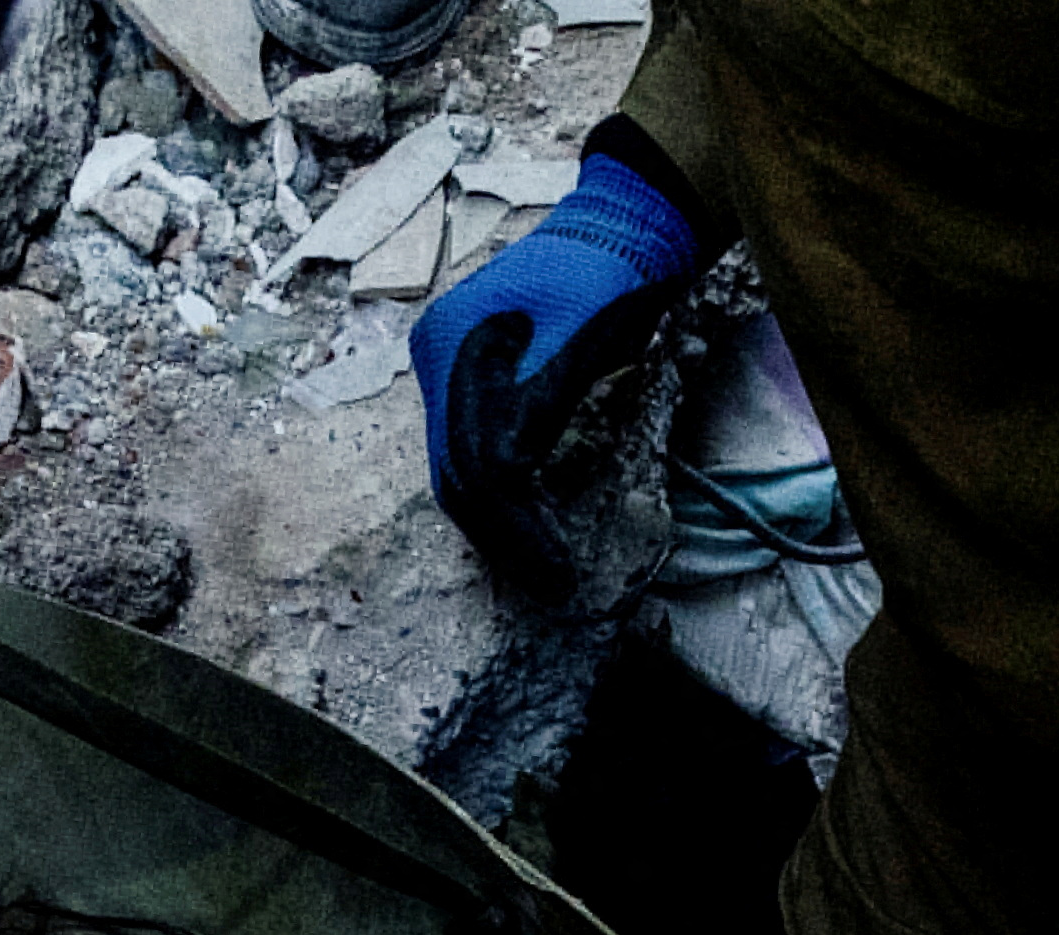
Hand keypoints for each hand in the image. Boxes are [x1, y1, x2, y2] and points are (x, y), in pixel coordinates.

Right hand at [410, 151, 696, 598]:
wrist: (623, 227)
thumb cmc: (613, 276)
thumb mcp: (582, 341)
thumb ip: (540, 402)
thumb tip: (509, 477)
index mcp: (457, 341)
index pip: (476, 458)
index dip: (514, 522)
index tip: (557, 567)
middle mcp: (436, 356)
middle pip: (455, 473)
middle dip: (502, 537)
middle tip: (551, 583)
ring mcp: (445, 367)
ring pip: (456, 472)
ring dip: (496, 528)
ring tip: (541, 570)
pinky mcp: (466, 379)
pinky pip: (470, 453)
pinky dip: (497, 499)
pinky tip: (527, 530)